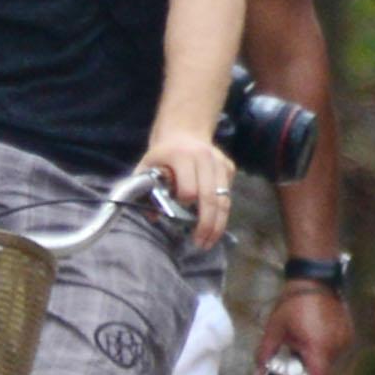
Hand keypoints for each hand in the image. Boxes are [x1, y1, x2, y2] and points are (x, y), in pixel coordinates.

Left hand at [139, 130, 231, 250]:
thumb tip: (152, 217)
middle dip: (206, 224)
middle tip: (200, 243)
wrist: (183, 131)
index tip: (178, 217)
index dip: (184, 205)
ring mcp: (220, 162)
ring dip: (218, 224)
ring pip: (224, 199)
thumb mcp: (147, 167)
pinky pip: (227, 194)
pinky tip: (213, 224)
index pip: (189, 189)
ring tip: (209, 241)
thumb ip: (144, 190)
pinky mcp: (229, 167)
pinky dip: (221, 212)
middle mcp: (205, 158)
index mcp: (181, 156)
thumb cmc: (161, 155)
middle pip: (211, 198)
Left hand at [258, 283, 352, 374]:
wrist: (315, 280)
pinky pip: (336, 351)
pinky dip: (324, 353)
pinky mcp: (349, 334)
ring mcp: (345, 341)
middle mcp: (336, 348)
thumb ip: (265, 355)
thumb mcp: (274, 330)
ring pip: (331, 364)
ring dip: (317, 364)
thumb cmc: (292, 305)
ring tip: (302, 356)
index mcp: (318, 349)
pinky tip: (311, 343)